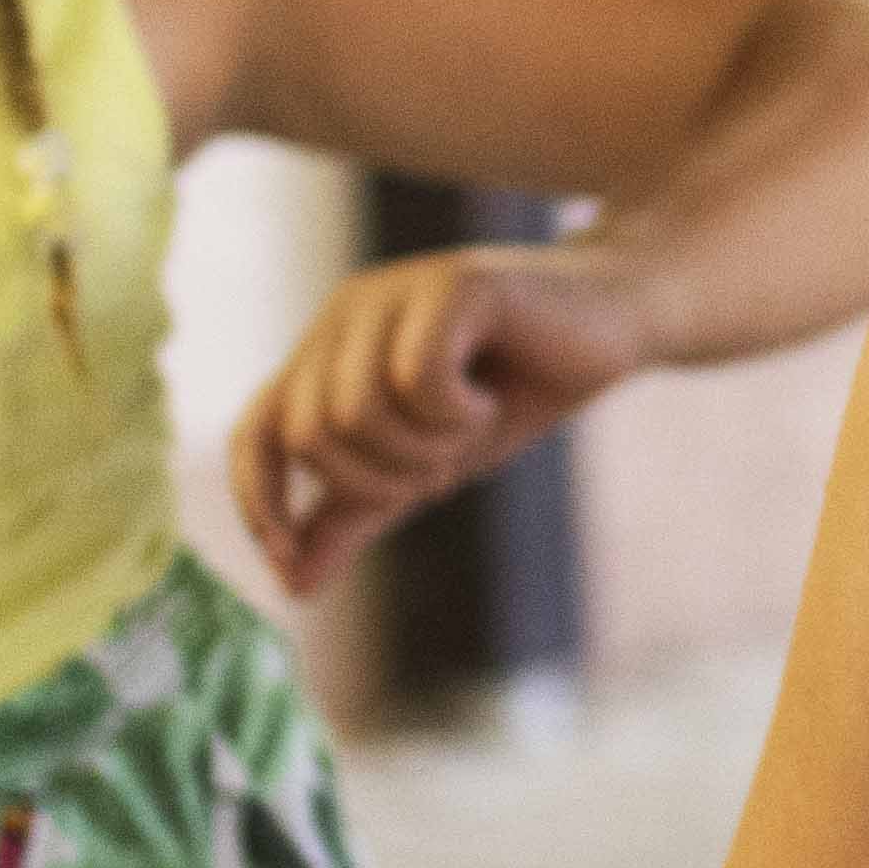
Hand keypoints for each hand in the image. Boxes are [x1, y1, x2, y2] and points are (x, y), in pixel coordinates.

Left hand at [234, 240, 659, 599]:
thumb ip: (356, 513)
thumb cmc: (516, 388)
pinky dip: (459, 412)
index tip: (287, 561)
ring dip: (424, 447)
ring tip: (470, 425)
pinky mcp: (448, 284)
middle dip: (380, 477)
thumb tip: (293, 584)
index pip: (254, 430)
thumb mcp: (427, 467)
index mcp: (328, 353)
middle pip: (308, 433)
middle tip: (443, 462)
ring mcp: (393, 293)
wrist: (614, 324)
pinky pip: (416, 378)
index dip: (259, 499)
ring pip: (354, 411)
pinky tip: (491, 395)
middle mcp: (346, 315)